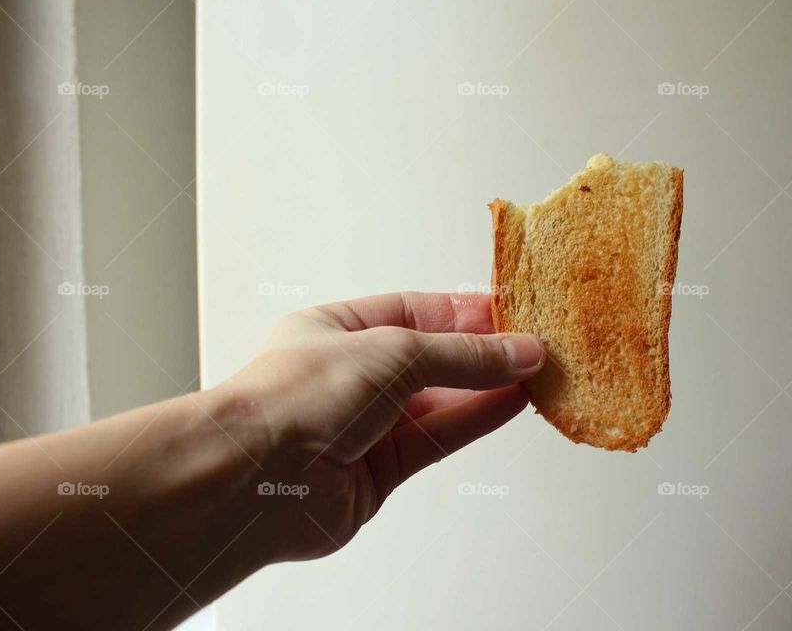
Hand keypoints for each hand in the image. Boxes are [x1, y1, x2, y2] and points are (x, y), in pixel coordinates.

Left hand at [215, 292, 544, 561]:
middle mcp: (350, 376)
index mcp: (336, 330)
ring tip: (537, 373)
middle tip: (534, 345)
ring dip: (488, 387)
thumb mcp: (390, 352)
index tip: (512, 314)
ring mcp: (365, 425)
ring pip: (440, 401)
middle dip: (482, 353)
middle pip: (431, 359)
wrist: (254, 479)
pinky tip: (512, 402)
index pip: (413, 312)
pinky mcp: (380, 469)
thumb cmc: (295, 399)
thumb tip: (517, 350)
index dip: (464, 313)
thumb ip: (460, 354)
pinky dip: (477, 419)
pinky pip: (439, 437)